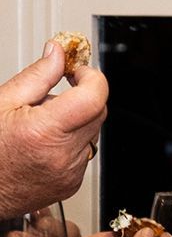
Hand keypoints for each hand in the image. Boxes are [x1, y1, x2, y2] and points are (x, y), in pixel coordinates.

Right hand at [0, 41, 107, 215]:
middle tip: (53, 96)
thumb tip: (58, 52)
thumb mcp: (2, 102)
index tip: (79, 72)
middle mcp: (61, 155)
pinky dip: (71, 143)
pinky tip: (44, 144)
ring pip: (93, 133)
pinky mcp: (72, 184)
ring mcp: (69, 173)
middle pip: (98, 112)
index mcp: (43, 132)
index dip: (91, 78)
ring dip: (76, 121)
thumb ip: (37, 75)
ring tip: (41, 124)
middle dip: (82, 97)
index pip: (94, 97)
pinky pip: (84, 153)